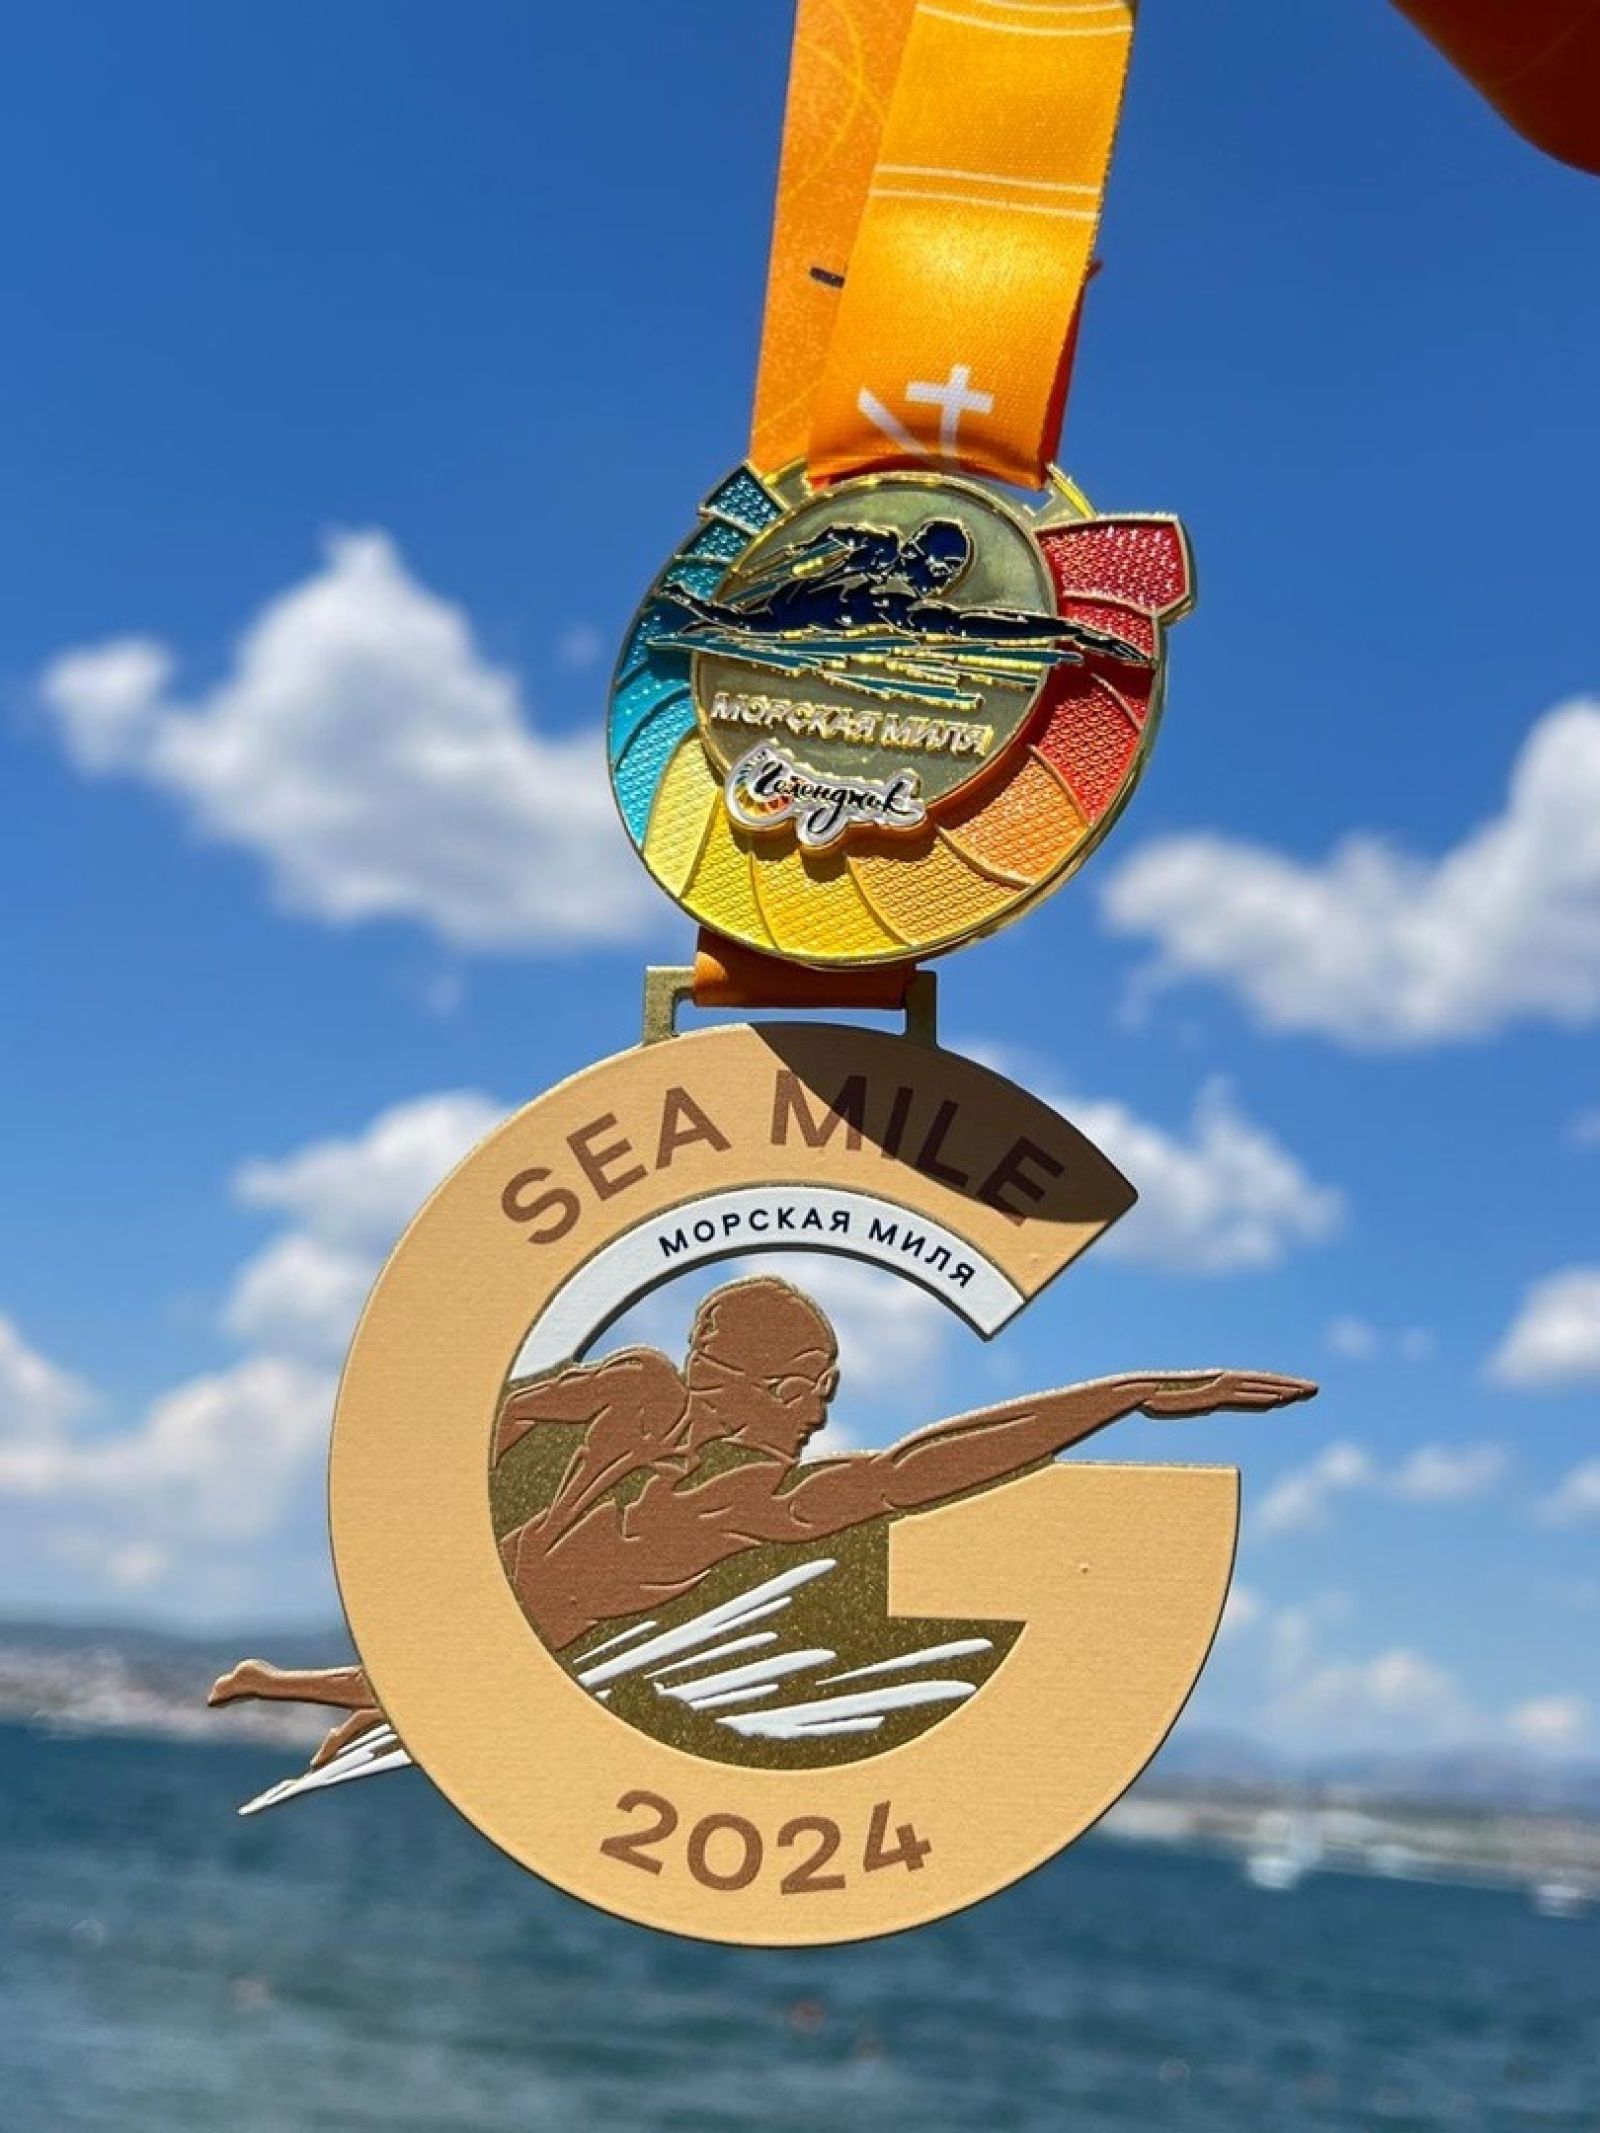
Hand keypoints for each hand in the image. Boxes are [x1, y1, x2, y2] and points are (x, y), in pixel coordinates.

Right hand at [1138, 1370, 1317, 1419]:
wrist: (1141, 1391)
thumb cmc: (1159, 1398)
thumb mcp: (1187, 1402)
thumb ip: (1200, 1402)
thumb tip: (1206, 1405)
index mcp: (1220, 1383)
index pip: (1257, 1384)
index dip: (1280, 1386)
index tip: (1298, 1391)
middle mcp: (1224, 1381)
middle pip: (1264, 1383)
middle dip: (1291, 1386)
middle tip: (1316, 1390)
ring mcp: (1218, 1388)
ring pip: (1258, 1389)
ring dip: (1283, 1391)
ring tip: (1306, 1395)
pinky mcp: (1211, 1396)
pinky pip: (1242, 1398)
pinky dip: (1261, 1399)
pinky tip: (1278, 1402)